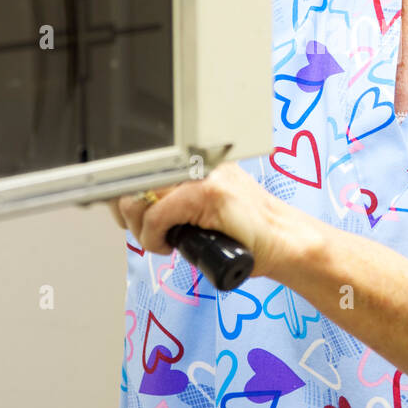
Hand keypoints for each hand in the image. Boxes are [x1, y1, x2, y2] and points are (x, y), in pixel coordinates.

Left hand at [108, 162, 304, 281]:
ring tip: (161, 240)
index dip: (126, 191)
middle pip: (137, 177)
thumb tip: (134, 208)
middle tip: (147, 234)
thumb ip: (175, 203)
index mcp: (199, 162)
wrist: (285, 243)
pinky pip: (159, 214)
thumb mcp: (205, 212)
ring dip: (141, 227)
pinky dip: (154, 237)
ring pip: (143, 195)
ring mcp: (206, 174)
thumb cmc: (248, 234)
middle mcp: (201, 161)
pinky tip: (169, 246)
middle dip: (130, 213)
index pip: (146, 166)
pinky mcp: (209, 192)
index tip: (122, 212)